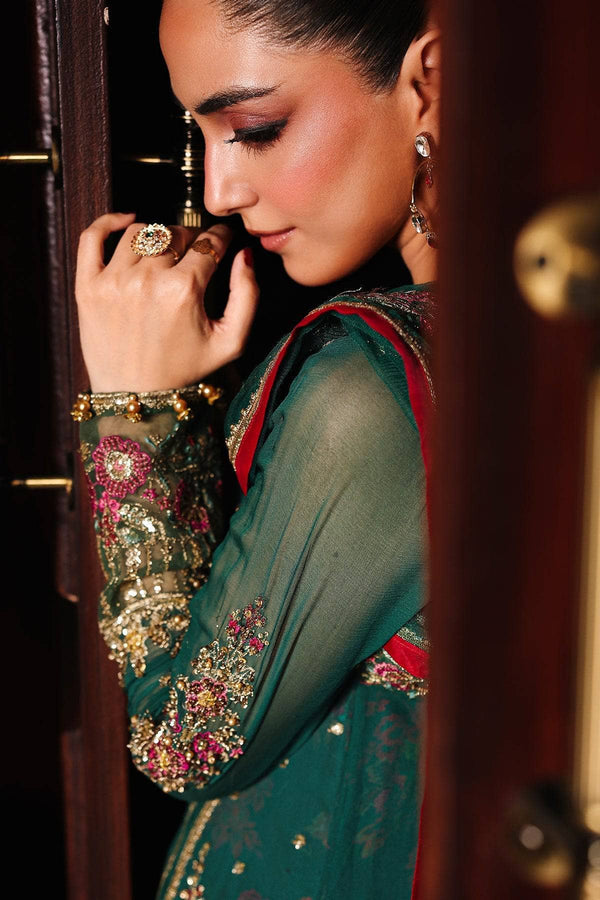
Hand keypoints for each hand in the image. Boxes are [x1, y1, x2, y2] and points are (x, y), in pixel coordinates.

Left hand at [75, 213, 258, 391]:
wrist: (136, 397)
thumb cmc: (184, 370)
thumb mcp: (231, 342)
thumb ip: (246, 295)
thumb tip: (244, 254)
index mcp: (183, 290)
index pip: (209, 243)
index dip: (221, 237)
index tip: (224, 238)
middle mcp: (147, 279)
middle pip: (175, 234)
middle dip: (191, 238)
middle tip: (195, 253)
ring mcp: (113, 281)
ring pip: (141, 232)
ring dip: (158, 235)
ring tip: (165, 250)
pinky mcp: (88, 286)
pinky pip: (93, 236)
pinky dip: (108, 221)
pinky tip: (127, 222)